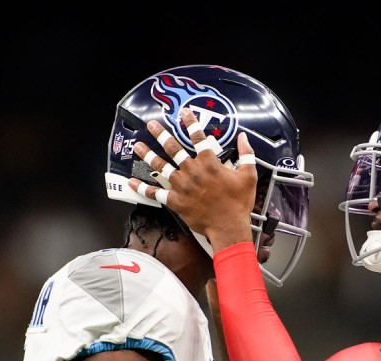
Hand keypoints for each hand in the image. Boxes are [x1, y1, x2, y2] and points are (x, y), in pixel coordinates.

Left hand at [128, 109, 256, 249]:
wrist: (228, 227)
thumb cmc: (239, 203)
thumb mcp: (249, 176)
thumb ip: (246, 154)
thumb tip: (244, 137)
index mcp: (209, 162)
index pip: (198, 137)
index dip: (191, 123)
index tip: (184, 113)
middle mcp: (191, 170)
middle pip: (173, 148)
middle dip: (160, 134)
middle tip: (151, 124)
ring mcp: (181, 185)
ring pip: (160, 166)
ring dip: (148, 154)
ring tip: (138, 146)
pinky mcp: (175, 200)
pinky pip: (155, 193)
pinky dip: (142, 187)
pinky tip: (131, 181)